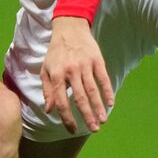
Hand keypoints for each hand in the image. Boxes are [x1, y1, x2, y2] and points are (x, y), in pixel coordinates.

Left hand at [41, 16, 113, 134]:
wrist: (69, 28)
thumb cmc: (55, 52)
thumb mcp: (45, 70)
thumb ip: (47, 91)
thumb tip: (49, 110)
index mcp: (56, 75)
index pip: (62, 102)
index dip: (67, 118)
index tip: (73, 129)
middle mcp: (71, 71)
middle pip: (80, 98)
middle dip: (87, 116)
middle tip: (93, 130)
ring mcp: (85, 65)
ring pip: (93, 91)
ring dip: (98, 107)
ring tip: (103, 120)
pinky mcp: (97, 60)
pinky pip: (103, 78)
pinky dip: (108, 91)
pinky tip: (111, 103)